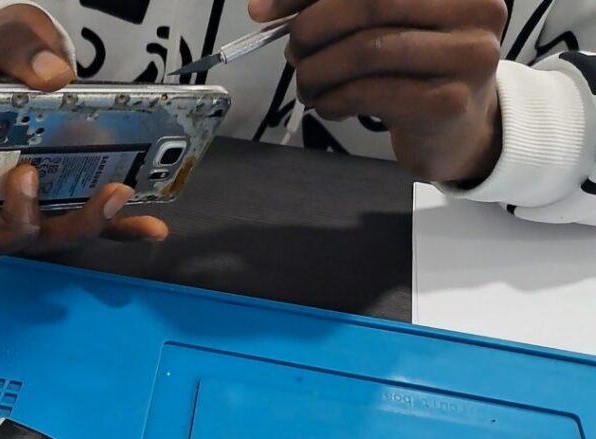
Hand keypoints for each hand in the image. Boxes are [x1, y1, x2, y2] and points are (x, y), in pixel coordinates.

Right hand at [0, 4, 167, 285]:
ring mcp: (27, 199)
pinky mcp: (66, 196)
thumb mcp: (0, 36)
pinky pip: (93, 223)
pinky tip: (153, 227)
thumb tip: (53, 77)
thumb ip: (18, 49)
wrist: (29, 51)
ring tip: (117, 193)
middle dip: (18, 223)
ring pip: (46, 235)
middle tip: (34, 179)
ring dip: (81, 223)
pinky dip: (123, 229)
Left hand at [249, 0, 507, 183]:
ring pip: (366, 50)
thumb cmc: (413, 66)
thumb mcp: (382, 25)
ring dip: (318, 71)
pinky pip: (370, 93)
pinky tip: (328, 105)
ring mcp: (468, 55)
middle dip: (312, 28)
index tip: (263, 11)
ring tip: (308, 85)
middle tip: (293, 53)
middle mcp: (474, 7)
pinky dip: (333, 100)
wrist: (458, 128)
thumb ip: (330, 7)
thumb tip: (261, 8)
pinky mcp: (448, 102)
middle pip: (369, 3)